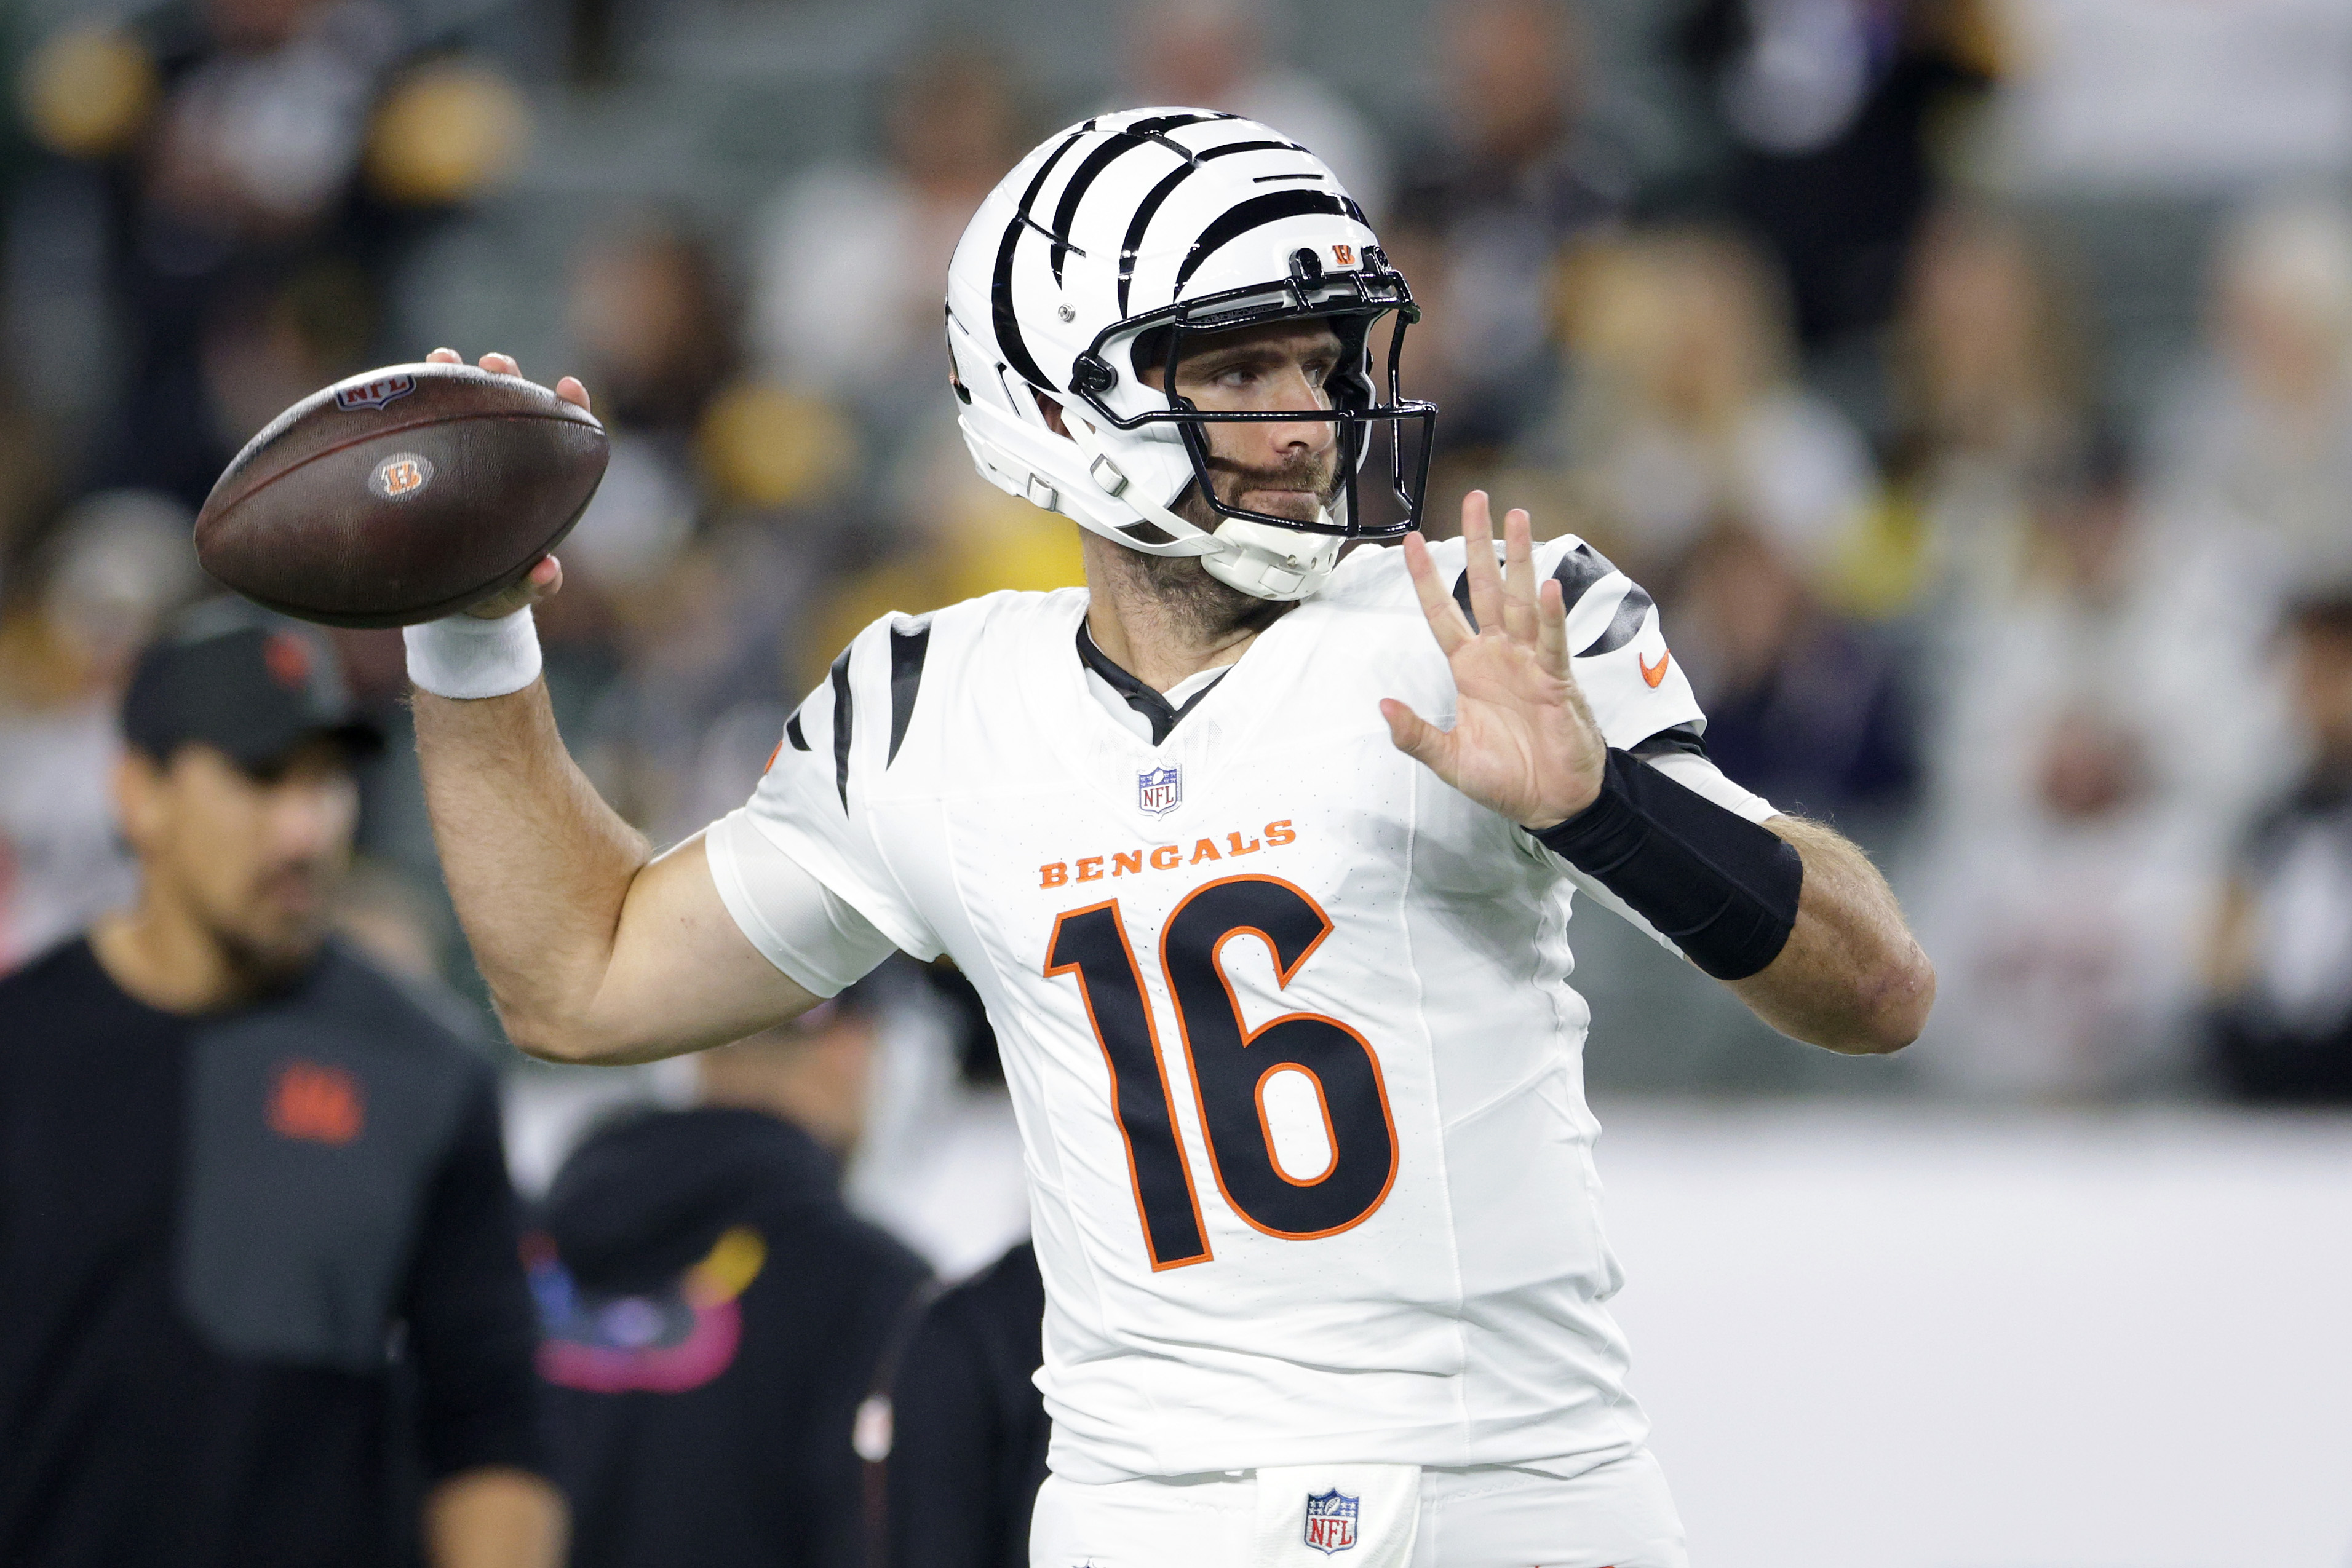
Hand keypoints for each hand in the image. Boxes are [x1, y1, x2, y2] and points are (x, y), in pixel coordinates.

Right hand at [425, 348, 589, 619]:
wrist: (448, 600)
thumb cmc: (494, 591)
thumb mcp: (515, 592)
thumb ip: (534, 586)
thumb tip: (550, 571)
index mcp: (537, 484)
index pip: (563, 435)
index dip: (570, 407)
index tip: (568, 386)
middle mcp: (502, 459)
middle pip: (512, 406)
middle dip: (507, 377)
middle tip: (496, 363)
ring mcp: (463, 455)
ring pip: (465, 406)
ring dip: (458, 378)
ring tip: (444, 358)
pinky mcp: (427, 458)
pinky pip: (421, 426)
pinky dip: (415, 402)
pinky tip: (401, 383)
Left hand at [1381, 491, 1607, 830]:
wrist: (1552, 804)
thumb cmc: (1506, 779)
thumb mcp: (1449, 759)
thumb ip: (1415, 735)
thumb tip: (1383, 707)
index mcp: (1469, 667)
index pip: (1443, 612)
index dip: (1427, 578)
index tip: (1411, 541)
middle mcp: (1499, 655)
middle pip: (1485, 587)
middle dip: (1479, 544)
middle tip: (1476, 500)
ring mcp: (1529, 663)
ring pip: (1521, 601)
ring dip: (1520, 559)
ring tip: (1518, 517)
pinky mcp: (1557, 681)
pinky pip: (1551, 643)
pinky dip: (1549, 616)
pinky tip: (1546, 586)